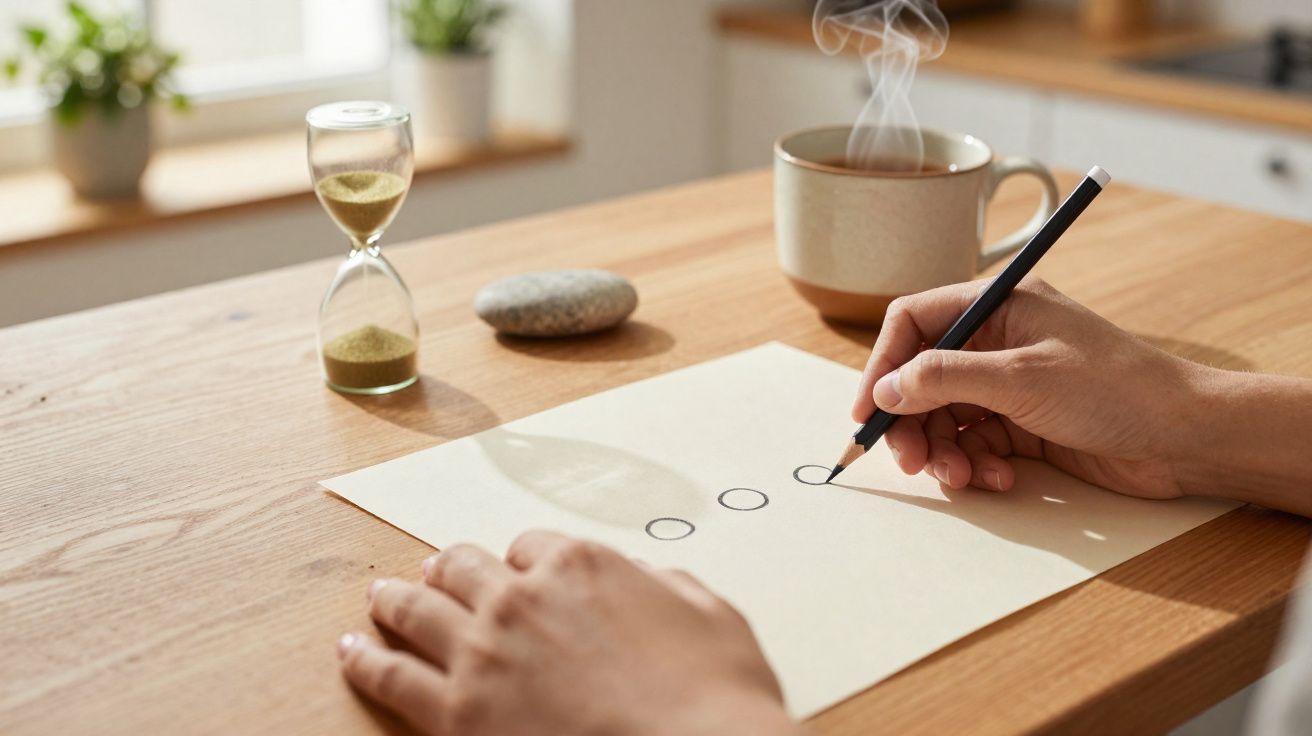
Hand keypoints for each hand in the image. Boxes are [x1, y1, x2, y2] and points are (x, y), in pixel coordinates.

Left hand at [338, 531, 799, 735]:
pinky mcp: (455, 713)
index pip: (530, 547)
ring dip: (395, 600)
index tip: (519, 572)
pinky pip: (391, 676)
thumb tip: (645, 579)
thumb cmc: (714, 696)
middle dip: (450, 567)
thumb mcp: (710, 612)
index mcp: (580, 564)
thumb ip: (664, 584)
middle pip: (464, 567)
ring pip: (418, 610)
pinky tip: (351, 651)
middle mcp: (521, 598)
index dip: (524, 561)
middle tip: (435, 570)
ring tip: (380, 597)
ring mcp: (483, 654)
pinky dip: (365, 659)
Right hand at [852, 278, 1200, 499]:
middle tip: (910, 461)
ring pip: (944, 416)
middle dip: (911, 422)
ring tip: (961, 477)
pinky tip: (998, 479)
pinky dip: (975, 464)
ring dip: (943, 450)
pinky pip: (974, 443)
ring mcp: (1009, 383)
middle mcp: (997, 340)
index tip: (867, 411)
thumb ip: (945, 378)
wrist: (1186, 437)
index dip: (882, 365)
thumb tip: (885, 389)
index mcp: (997, 306)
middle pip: (922, 377)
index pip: (913, 322)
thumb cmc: (1115, 389)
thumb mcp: (1021, 378)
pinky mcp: (1023, 423)